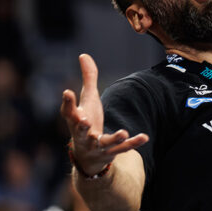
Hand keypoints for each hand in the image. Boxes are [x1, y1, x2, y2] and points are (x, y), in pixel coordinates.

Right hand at [60, 53, 148, 176]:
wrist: (87, 156)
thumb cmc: (86, 121)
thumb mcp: (87, 99)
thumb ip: (88, 79)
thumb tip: (84, 55)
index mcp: (75, 120)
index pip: (68, 111)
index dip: (67, 102)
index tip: (67, 92)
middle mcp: (82, 134)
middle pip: (80, 131)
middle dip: (81, 127)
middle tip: (84, 121)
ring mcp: (97, 145)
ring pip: (104, 143)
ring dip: (114, 138)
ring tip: (123, 133)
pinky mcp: (111, 152)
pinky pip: (123, 149)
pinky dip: (133, 143)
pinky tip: (144, 137)